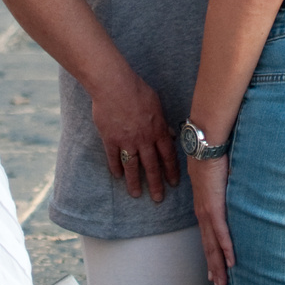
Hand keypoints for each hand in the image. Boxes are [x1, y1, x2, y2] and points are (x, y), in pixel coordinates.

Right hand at [92, 70, 179, 202]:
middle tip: (158, 199)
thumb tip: (169, 134)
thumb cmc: (137, 90)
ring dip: (135, 182)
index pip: (168, 155)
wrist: (114, 86)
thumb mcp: (157, 104)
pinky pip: (113, 158)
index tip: (174, 183)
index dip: (171, 170)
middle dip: (156, 184)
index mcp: (157, 130)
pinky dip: (115, 168)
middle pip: (151, 166)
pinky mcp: (110, 140)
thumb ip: (163, 121)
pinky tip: (117, 176)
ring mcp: (126, 141)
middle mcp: (144, 139)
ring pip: (132, 167)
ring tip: (136, 194)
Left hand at [190, 156, 233, 284]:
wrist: (205, 145)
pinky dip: (226, 248)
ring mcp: (208, 212)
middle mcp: (203, 213)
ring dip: (219, 265)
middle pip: (209, 246)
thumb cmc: (211, 156)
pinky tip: (231, 261)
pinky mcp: (215, 206)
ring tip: (223, 281)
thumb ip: (222, 187)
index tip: (213, 269)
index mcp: (203, 206)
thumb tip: (230, 188)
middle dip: (214, 267)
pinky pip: (222, 232)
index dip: (211, 254)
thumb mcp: (215, 177)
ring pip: (213, 245)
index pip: (207, 236)